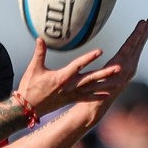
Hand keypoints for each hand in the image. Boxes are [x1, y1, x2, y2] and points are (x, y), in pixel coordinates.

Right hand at [17, 17, 147, 120]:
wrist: (27, 109)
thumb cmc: (29, 88)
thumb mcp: (33, 69)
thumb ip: (39, 53)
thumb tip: (40, 38)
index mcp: (62, 77)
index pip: (78, 65)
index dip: (89, 58)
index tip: (100, 51)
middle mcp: (70, 86)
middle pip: (91, 78)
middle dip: (106, 73)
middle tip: (119, 68)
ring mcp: (72, 94)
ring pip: (93, 89)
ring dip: (107, 85)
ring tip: (120, 81)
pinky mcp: (71, 100)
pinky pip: (87, 98)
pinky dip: (98, 96)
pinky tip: (108, 95)